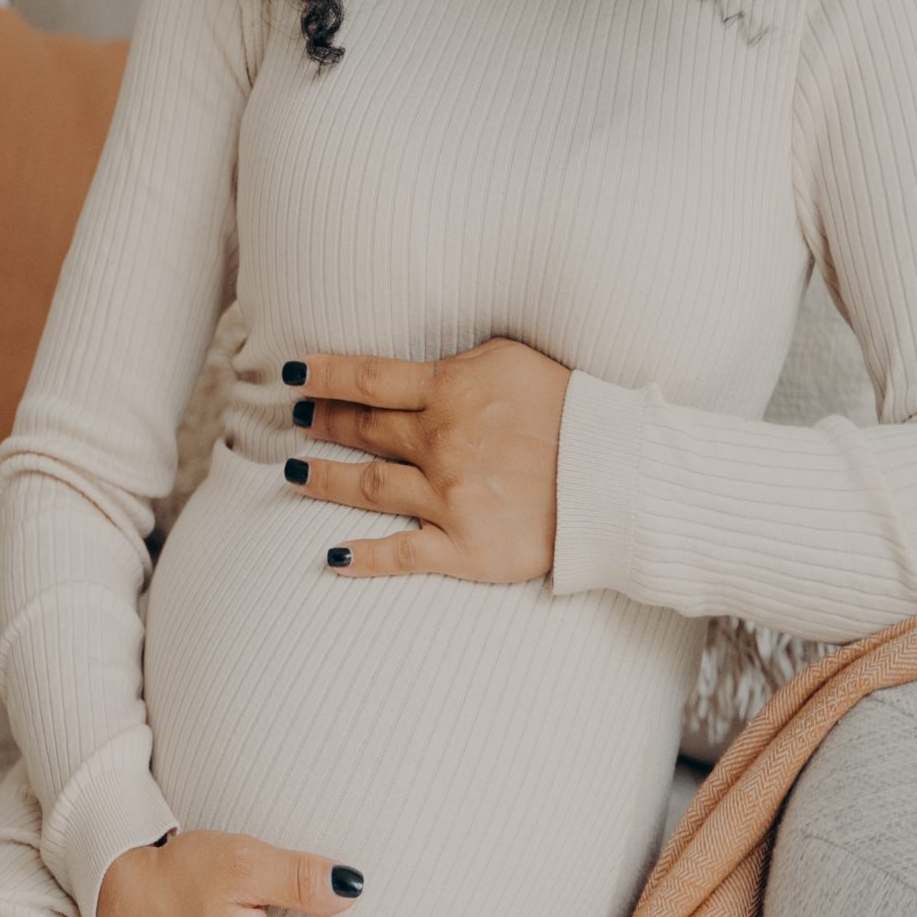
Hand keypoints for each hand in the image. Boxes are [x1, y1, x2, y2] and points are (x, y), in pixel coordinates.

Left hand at [282, 334, 569, 583]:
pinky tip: (331, 556)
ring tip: (292, 472)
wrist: (623, 474)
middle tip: (299, 418)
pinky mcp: (465, 547)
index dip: (325, 375)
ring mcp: (449, 497)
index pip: (368, 379)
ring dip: (324, 478)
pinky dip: (362, 556)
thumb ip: (459, 363)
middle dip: (325, 421)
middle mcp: (441, 442)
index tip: (295, 373)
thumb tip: (417, 368)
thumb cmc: (573, 408)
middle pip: (364, 430)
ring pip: (369, 486)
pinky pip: (401, 554)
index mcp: (452, 391)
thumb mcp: (513, 360)